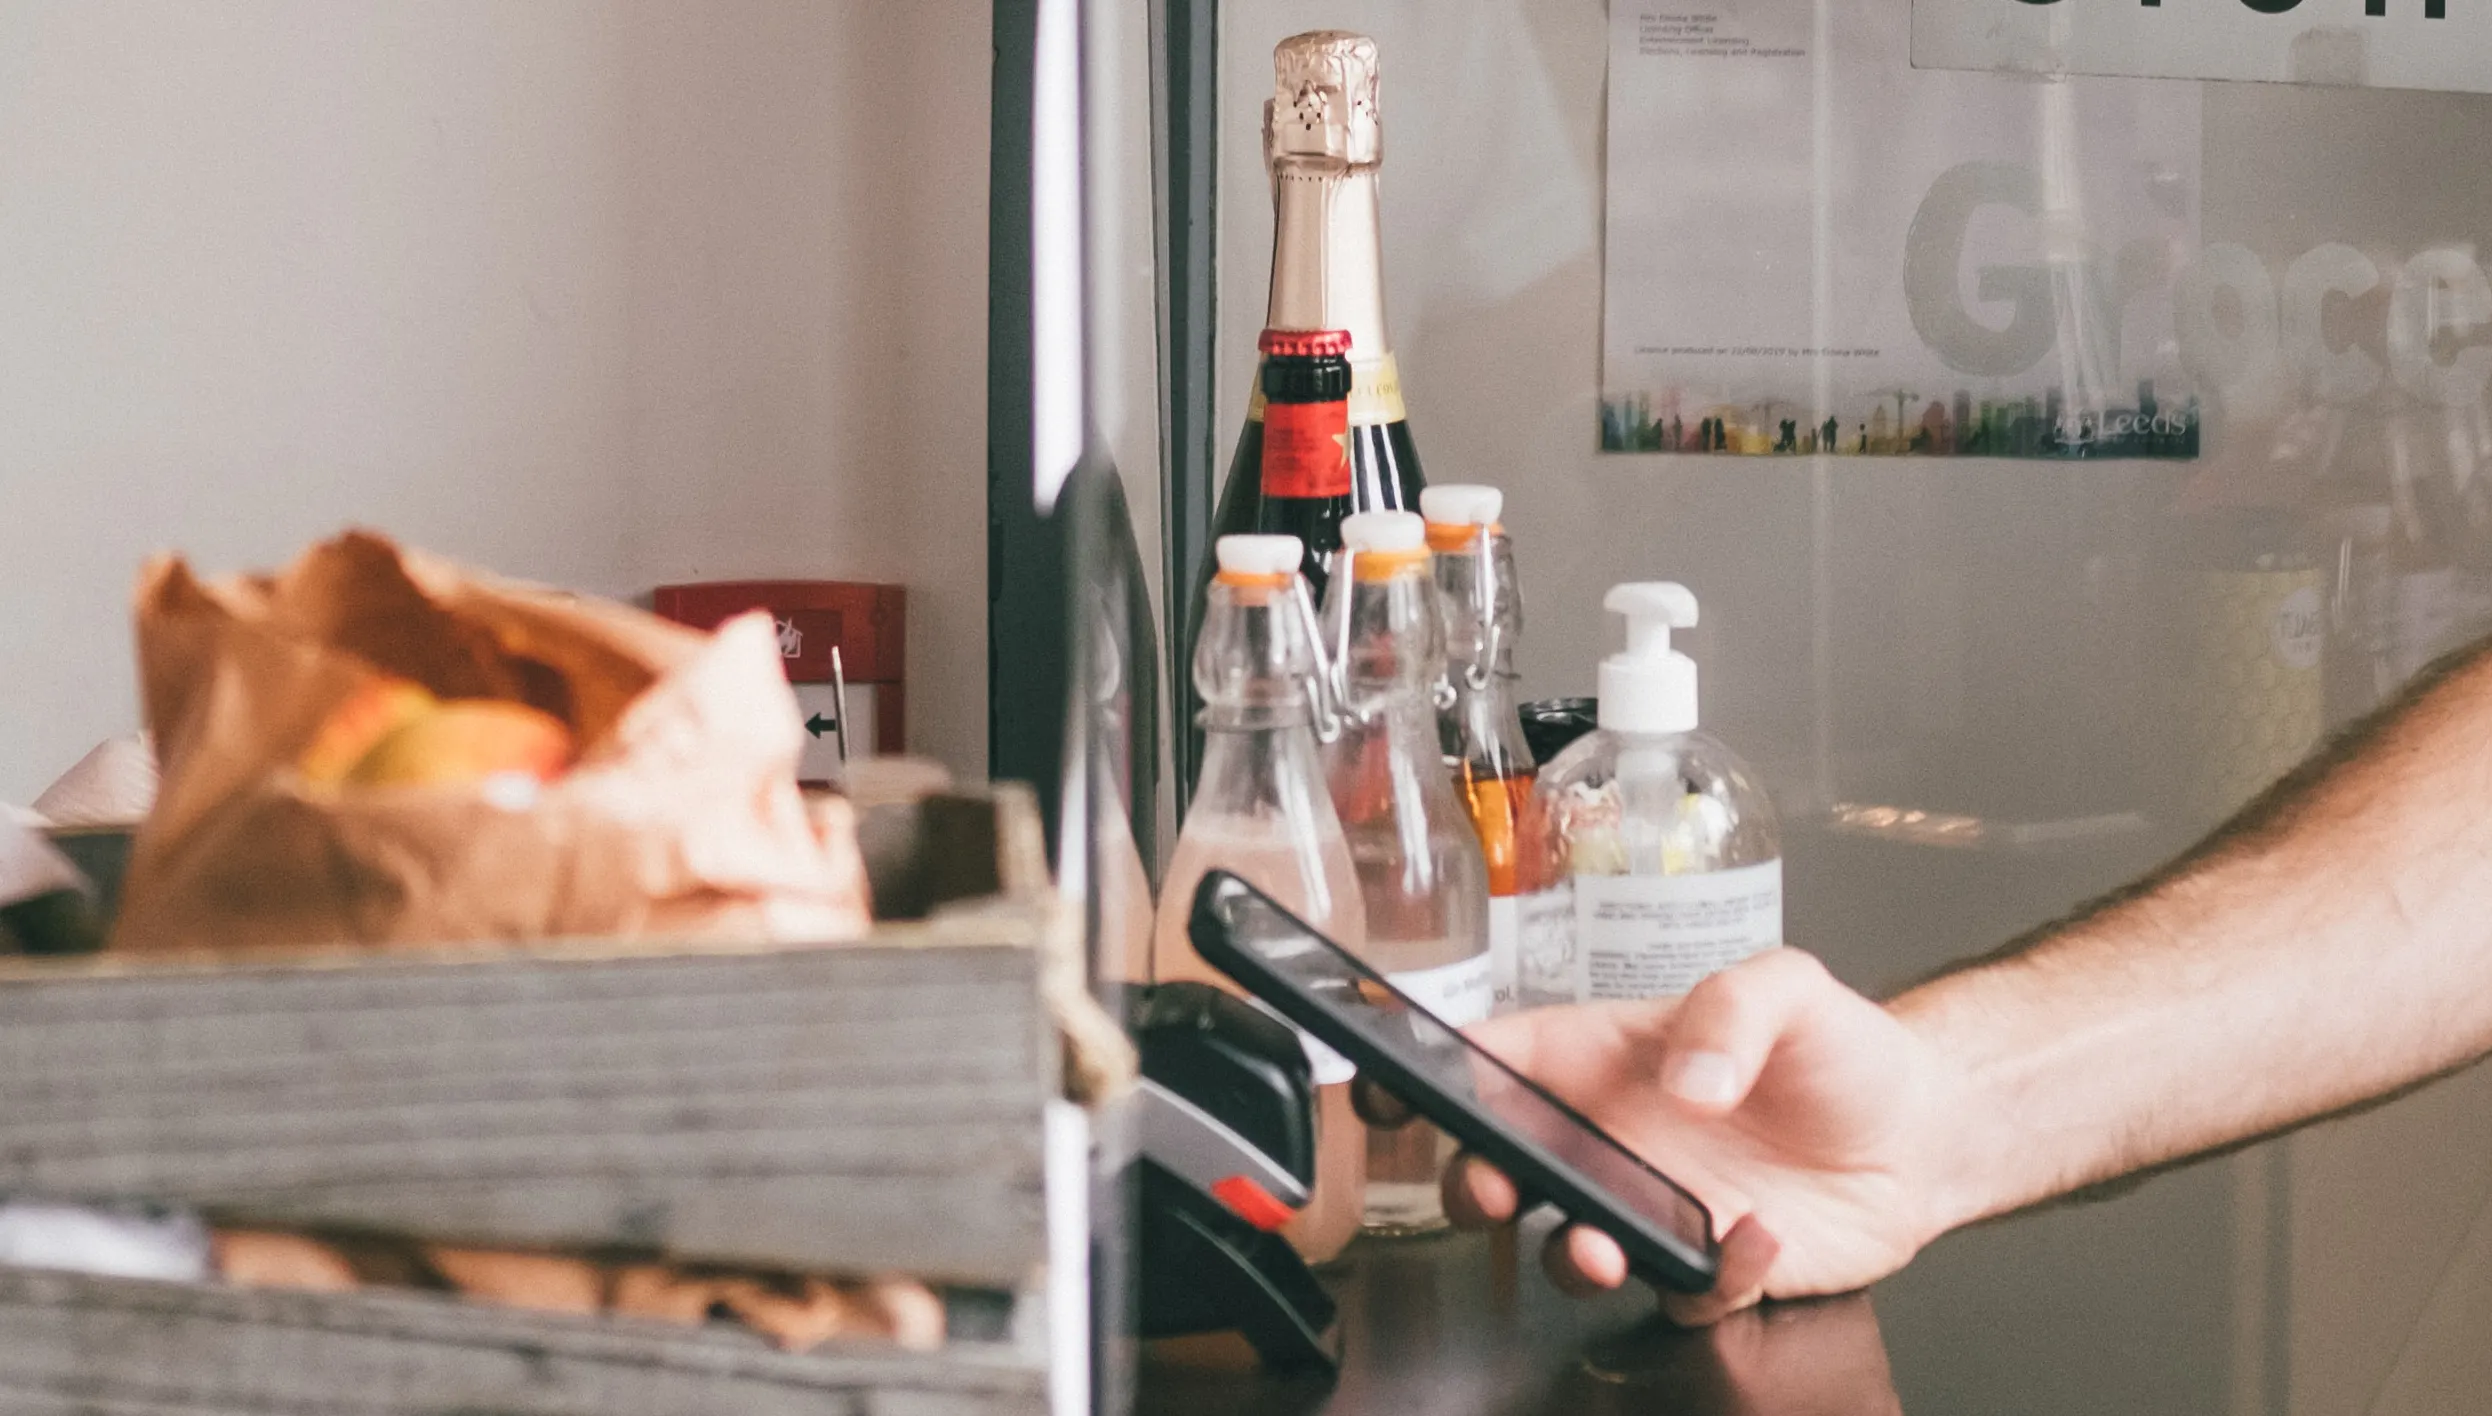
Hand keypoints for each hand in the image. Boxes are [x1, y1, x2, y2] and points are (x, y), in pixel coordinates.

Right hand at [1425, 950, 1980, 1324]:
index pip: (1496, 1058)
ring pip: (1568, 1247)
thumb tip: (1690, 1079)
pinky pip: (1683, 1291)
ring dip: (1569, 1254)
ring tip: (1600, 1244)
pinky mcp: (1709, 1265)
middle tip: (1494, 1187)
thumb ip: (1733, 1009)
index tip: (1396, 1085)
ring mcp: (1652, 1205)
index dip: (1432, 1070)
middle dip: (1474, 1184)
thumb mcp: (1789, 985)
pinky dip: (1710, 1276)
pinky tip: (1754, 1236)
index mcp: (1602, 1057)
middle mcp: (1612, 1137)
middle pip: (1500, 1166)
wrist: (1922, 1130)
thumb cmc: (1837, 1047)